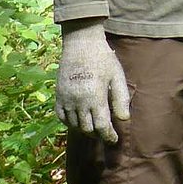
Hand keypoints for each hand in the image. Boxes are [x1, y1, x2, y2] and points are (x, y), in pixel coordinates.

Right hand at [56, 20, 130, 141]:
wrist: (80, 43)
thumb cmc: (103, 58)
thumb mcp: (116, 76)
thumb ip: (121, 98)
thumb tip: (124, 119)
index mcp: (94, 97)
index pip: (101, 126)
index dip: (108, 136)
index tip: (114, 140)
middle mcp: (78, 101)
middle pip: (87, 129)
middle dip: (97, 134)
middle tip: (105, 133)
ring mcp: (66, 99)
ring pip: (74, 125)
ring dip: (85, 130)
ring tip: (94, 128)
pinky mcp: (58, 95)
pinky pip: (61, 117)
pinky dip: (70, 122)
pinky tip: (78, 120)